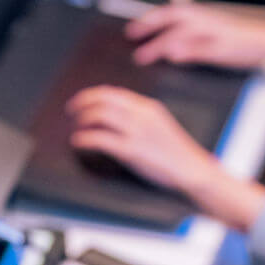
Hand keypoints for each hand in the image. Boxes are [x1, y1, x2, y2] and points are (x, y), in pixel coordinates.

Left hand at [67, 85, 215, 195]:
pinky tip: (78, 142)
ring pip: (99, 115)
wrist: (193, 171)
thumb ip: (141, 118)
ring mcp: (136, 132)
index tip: (82, 101)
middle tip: (71, 111)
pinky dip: (84, 138)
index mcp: (148, 107)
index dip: (93, 95)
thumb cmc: (177, 154)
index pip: (113, 93)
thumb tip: (116, 117)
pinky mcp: (131, 151)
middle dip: (82, 102)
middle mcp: (141, 115)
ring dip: (82, 119)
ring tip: (75, 127)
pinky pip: (100, 138)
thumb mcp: (160, 126)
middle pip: (103, 99)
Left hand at [126, 1, 264, 70]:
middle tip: (131, 36)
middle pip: (172, 16)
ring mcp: (214, 32)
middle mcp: (205, 18)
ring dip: (161, 43)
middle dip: (150, 25)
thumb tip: (168, 49)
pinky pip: (201, 48)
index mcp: (201, 14)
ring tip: (144, 55)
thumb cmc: (238, 41)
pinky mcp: (223, 47)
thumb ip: (189, 41)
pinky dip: (186, 51)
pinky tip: (173, 56)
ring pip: (182, 33)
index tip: (132, 29)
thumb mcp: (211, 36)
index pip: (170, 12)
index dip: (150, 19)